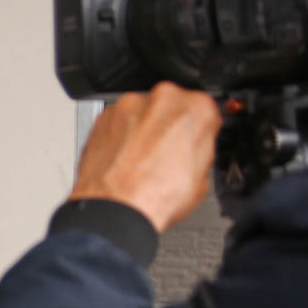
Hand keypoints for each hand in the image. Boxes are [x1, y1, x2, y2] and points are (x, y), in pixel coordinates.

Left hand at [69, 82, 222, 231]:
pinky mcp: (103, 116)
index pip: (205, 110)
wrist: (115, 208)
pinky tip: (124, 158)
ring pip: (143, 112)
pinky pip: (117, 121)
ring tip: (142, 160)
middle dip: (169, 126)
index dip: (198, 130)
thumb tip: (193, 151)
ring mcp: (130, 105)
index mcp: (197, 108)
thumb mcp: (202, 178)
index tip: (192, 140)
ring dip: (143, 130)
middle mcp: (163, 99)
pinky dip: (120, 135)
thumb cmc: (155, 196)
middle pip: (171, 107)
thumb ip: (200, 151)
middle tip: (166, 154)